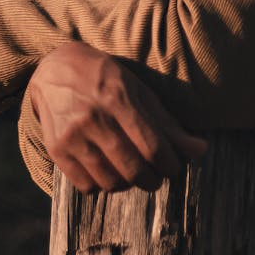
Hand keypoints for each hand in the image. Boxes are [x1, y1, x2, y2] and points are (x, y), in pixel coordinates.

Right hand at [27, 41, 206, 192]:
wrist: (54, 69)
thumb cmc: (104, 78)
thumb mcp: (138, 91)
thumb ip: (167, 123)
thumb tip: (200, 149)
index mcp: (118, 99)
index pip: (153, 146)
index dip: (170, 164)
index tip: (172, 166)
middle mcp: (94, 118)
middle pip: (134, 169)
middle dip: (152, 180)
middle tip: (155, 177)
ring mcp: (73, 135)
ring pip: (110, 182)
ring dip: (128, 185)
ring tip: (131, 173)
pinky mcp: (57, 149)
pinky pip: (86, 186)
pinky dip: (102, 186)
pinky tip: (107, 171)